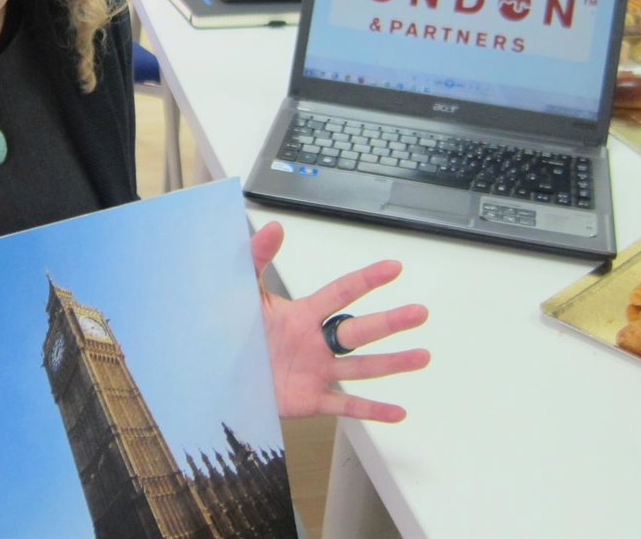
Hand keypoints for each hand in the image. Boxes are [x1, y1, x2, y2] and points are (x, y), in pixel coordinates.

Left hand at [252, 221, 429, 422]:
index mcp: (303, 314)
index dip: (366, 280)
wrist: (218, 371)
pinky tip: (397, 411)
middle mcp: (316, 342)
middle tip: (419, 312)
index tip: (394, 267)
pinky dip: (372, 410)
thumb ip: (256, 258)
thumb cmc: (234, 330)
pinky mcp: (310, 399)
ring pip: (361, 367)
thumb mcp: (244, 292)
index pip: (340, 293)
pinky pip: (345, 405)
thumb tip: (274, 228)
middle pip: (358, 330)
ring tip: (422, 356)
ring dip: (392, 363)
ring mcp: (316, 371)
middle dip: (390, 322)